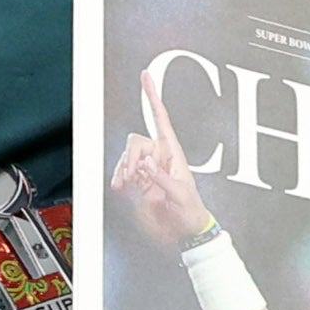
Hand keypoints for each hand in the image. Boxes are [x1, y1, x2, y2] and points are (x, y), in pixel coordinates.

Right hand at [109, 68, 214, 250]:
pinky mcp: (138, 182)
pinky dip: (118, 177)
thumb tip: (145, 164)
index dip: (153, 97)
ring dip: (122, 169)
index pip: (161, 119)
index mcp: (173, 153)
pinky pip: (123, 171)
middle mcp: (159, 157)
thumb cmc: (190, 212)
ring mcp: (147, 170)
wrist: (185, 233)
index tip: (146, 77)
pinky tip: (122, 187)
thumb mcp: (180, 194)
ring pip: (126, 156)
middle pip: (136, 140)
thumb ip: (161, 178)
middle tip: (131, 175)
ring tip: (126, 185)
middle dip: (130, 156)